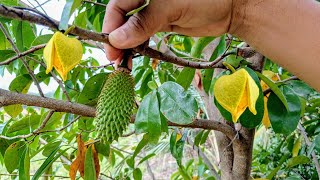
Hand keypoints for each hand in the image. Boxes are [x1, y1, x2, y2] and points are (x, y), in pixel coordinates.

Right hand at [103, 0, 232, 62]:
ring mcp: (153, 10)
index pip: (118, 5)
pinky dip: (139, 45)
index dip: (111, 25)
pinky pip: (144, 34)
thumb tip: (116, 40)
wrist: (231, 8)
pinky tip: (135, 55)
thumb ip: (144, 22)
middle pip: (122, 18)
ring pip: (132, 28)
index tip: (111, 47)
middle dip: (117, 39)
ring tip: (123, 63)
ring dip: (126, 45)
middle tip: (115, 61)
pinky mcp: (161, 22)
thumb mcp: (171, 7)